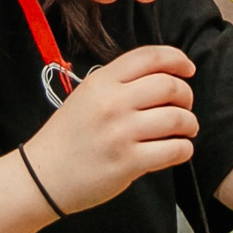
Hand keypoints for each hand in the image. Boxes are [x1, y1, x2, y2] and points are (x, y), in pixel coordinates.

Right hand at [23, 44, 198, 212]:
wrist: (42, 176)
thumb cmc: (68, 136)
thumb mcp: (86, 96)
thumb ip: (120, 83)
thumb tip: (165, 77)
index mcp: (101, 81)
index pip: (150, 57)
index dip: (177, 59)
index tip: (188, 68)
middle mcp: (112, 103)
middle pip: (169, 85)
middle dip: (186, 95)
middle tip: (185, 106)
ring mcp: (120, 133)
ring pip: (177, 118)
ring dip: (189, 124)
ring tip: (185, 130)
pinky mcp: (128, 162)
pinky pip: (174, 150)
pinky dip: (183, 149)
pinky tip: (177, 149)